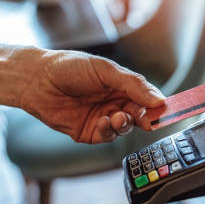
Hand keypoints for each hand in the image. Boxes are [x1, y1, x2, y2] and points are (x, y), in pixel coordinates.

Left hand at [17, 49, 163, 143]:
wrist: (36, 79)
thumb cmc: (69, 67)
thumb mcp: (106, 70)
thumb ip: (133, 85)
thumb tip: (159, 99)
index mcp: (123, 85)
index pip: (148, 97)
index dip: (158, 105)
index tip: (167, 110)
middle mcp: (115, 102)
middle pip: (140, 115)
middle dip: (145, 118)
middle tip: (147, 119)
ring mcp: (103, 117)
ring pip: (125, 128)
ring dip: (125, 124)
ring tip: (117, 117)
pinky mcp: (89, 131)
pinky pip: (106, 136)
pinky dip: (108, 131)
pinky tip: (103, 122)